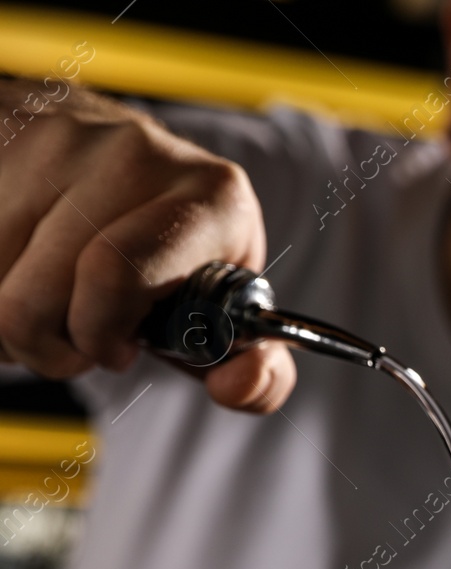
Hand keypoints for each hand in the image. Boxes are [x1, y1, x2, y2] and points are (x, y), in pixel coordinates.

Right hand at [0, 80, 294, 411]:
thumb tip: (240, 383)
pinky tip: (14, 267)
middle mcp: (139, 154)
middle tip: (75, 338)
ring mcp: (60, 138)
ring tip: (46, 301)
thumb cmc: (169, 249)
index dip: (99, 333)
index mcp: (214, 199)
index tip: (113, 350)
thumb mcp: (220, 309)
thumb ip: (255, 372)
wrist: (110, 148)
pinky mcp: (3, 133)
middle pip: (38, 297)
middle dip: (47, 344)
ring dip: (9, 321)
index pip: (117, 275)